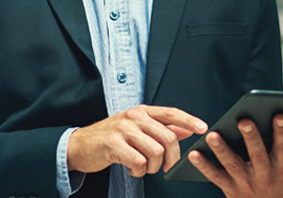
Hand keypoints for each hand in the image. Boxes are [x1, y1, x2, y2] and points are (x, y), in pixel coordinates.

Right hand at [68, 105, 207, 176]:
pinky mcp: (113, 144)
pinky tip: (132, 169)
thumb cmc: (110, 138)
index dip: (189, 121)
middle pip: (168, 137)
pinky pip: (139, 162)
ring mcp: (123, 129)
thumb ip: (160, 128)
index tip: (203, 129)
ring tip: (143, 167)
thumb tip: (185, 130)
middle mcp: (133, 116)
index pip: (171, 113)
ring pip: (155, 151)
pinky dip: (139, 171)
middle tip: (165, 166)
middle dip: (171, 157)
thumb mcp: (136, 128)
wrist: (79, 145)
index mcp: (141, 111)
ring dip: (153, 166)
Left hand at [185, 114, 282, 197]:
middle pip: (257, 156)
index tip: (280, 114)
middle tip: (243, 119)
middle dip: (251, 138)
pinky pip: (214, 176)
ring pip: (232, 165)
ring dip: (222, 150)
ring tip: (213, 134)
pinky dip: (203, 166)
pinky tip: (193, 152)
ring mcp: (245, 183)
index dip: (282, 133)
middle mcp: (264, 176)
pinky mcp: (228, 188)